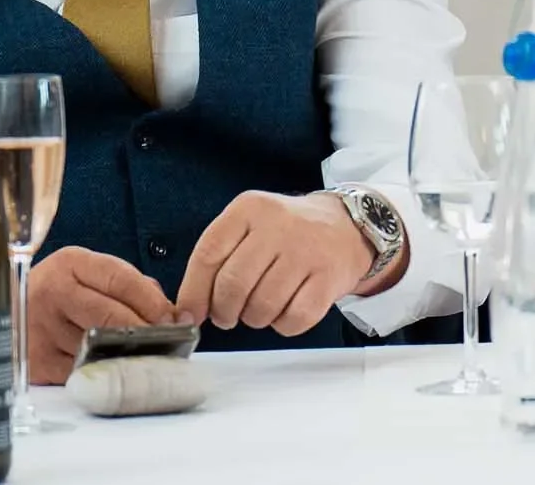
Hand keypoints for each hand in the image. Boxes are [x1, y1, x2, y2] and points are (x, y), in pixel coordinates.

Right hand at [25, 247, 176, 385]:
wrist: (5, 313)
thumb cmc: (59, 294)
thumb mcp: (88, 275)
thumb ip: (128, 286)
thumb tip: (169, 312)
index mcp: (70, 264)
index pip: (122, 280)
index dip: (153, 302)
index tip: (174, 318)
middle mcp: (52, 293)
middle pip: (111, 315)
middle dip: (145, 330)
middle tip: (167, 340)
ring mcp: (41, 329)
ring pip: (98, 346)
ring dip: (126, 354)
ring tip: (145, 355)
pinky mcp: (36, 362)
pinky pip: (80, 371)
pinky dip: (102, 372)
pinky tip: (114, 370)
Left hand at [175, 191, 378, 338]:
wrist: (346, 226)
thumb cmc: (287, 234)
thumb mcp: (250, 227)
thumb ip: (217, 260)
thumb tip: (188, 311)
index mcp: (250, 208)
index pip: (208, 254)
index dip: (194, 292)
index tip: (192, 314)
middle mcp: (278, 225)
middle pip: (233, 285)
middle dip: (224, 312)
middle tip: (228, 316)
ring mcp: (307, 250)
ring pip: (262, 306)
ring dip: (255, 319)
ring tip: (261, 308)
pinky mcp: (329, 276)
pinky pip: (294, 319)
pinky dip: (284, 325)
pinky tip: (286, 310)